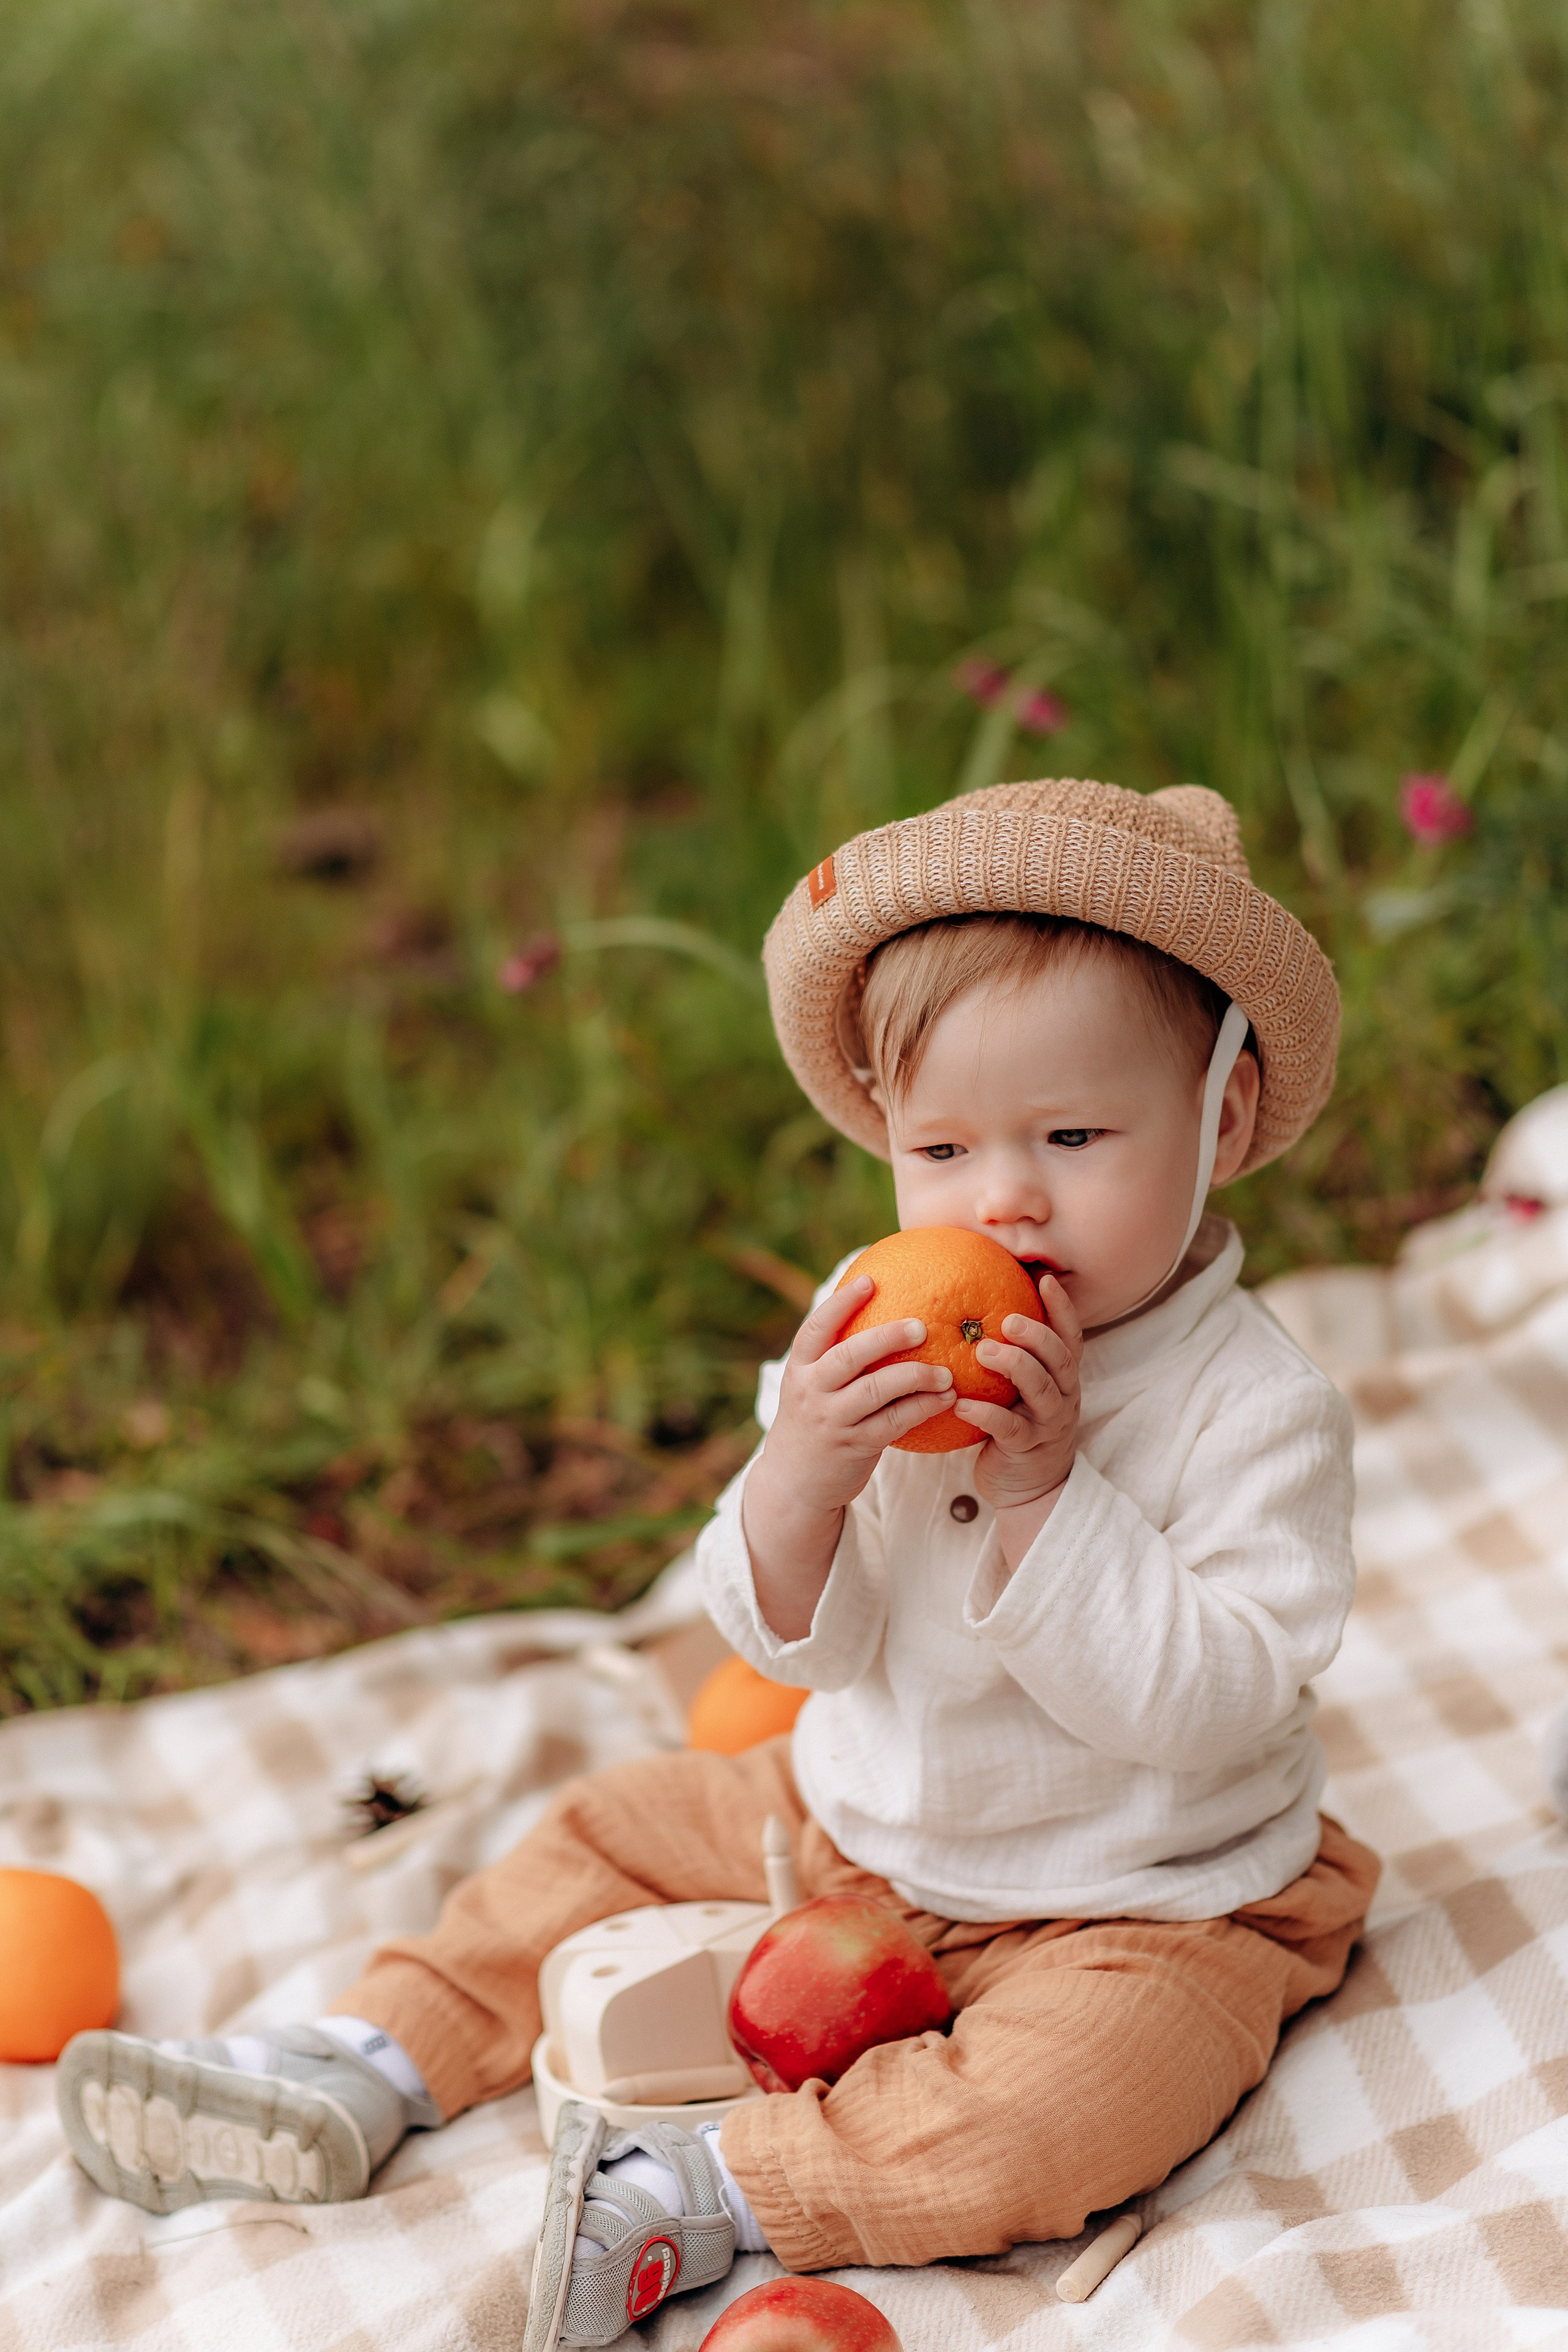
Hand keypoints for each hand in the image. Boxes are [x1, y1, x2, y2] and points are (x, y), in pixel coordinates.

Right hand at [742, 1277, 955, 1638]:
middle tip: (922, 1326)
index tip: (869, 1280)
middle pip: (850, 1354)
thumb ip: (835, 1358)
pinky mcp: (854, 1446)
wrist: (793, 1483)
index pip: (816, 1328)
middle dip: (887, 1337)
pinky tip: (947, 1398)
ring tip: (946, 1371)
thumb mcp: (811, 1387)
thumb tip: (880, 1313)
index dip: (841, 1303)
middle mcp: (811, 1391)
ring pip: (876, 1390)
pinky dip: (923, 1408)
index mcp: (799, 1368)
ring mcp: (832, 1420)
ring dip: (915, 1376)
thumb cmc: (814, 1423)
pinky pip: (894, 1422)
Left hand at [954, 1272, 1082, 1548]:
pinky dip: (985, 1415)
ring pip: (1041, 1390)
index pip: (1070, 1337)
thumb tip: (974, 1309)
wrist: (1028, 1488)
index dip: (1062, 1308)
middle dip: (1038, 1336)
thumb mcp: (1019, 1389)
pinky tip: (960, 1404)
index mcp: (1062, 1377)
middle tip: (1008, 1320)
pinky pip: (1009, 1429)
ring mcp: (1048, 1424)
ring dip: (1015, 1366)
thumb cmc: (1017, 1425)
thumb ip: (1009, 1355)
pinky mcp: (1027, 1450)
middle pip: (1060, 1360)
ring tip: (983, 1351)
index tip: (1045, 1280)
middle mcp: (1063, 1397)